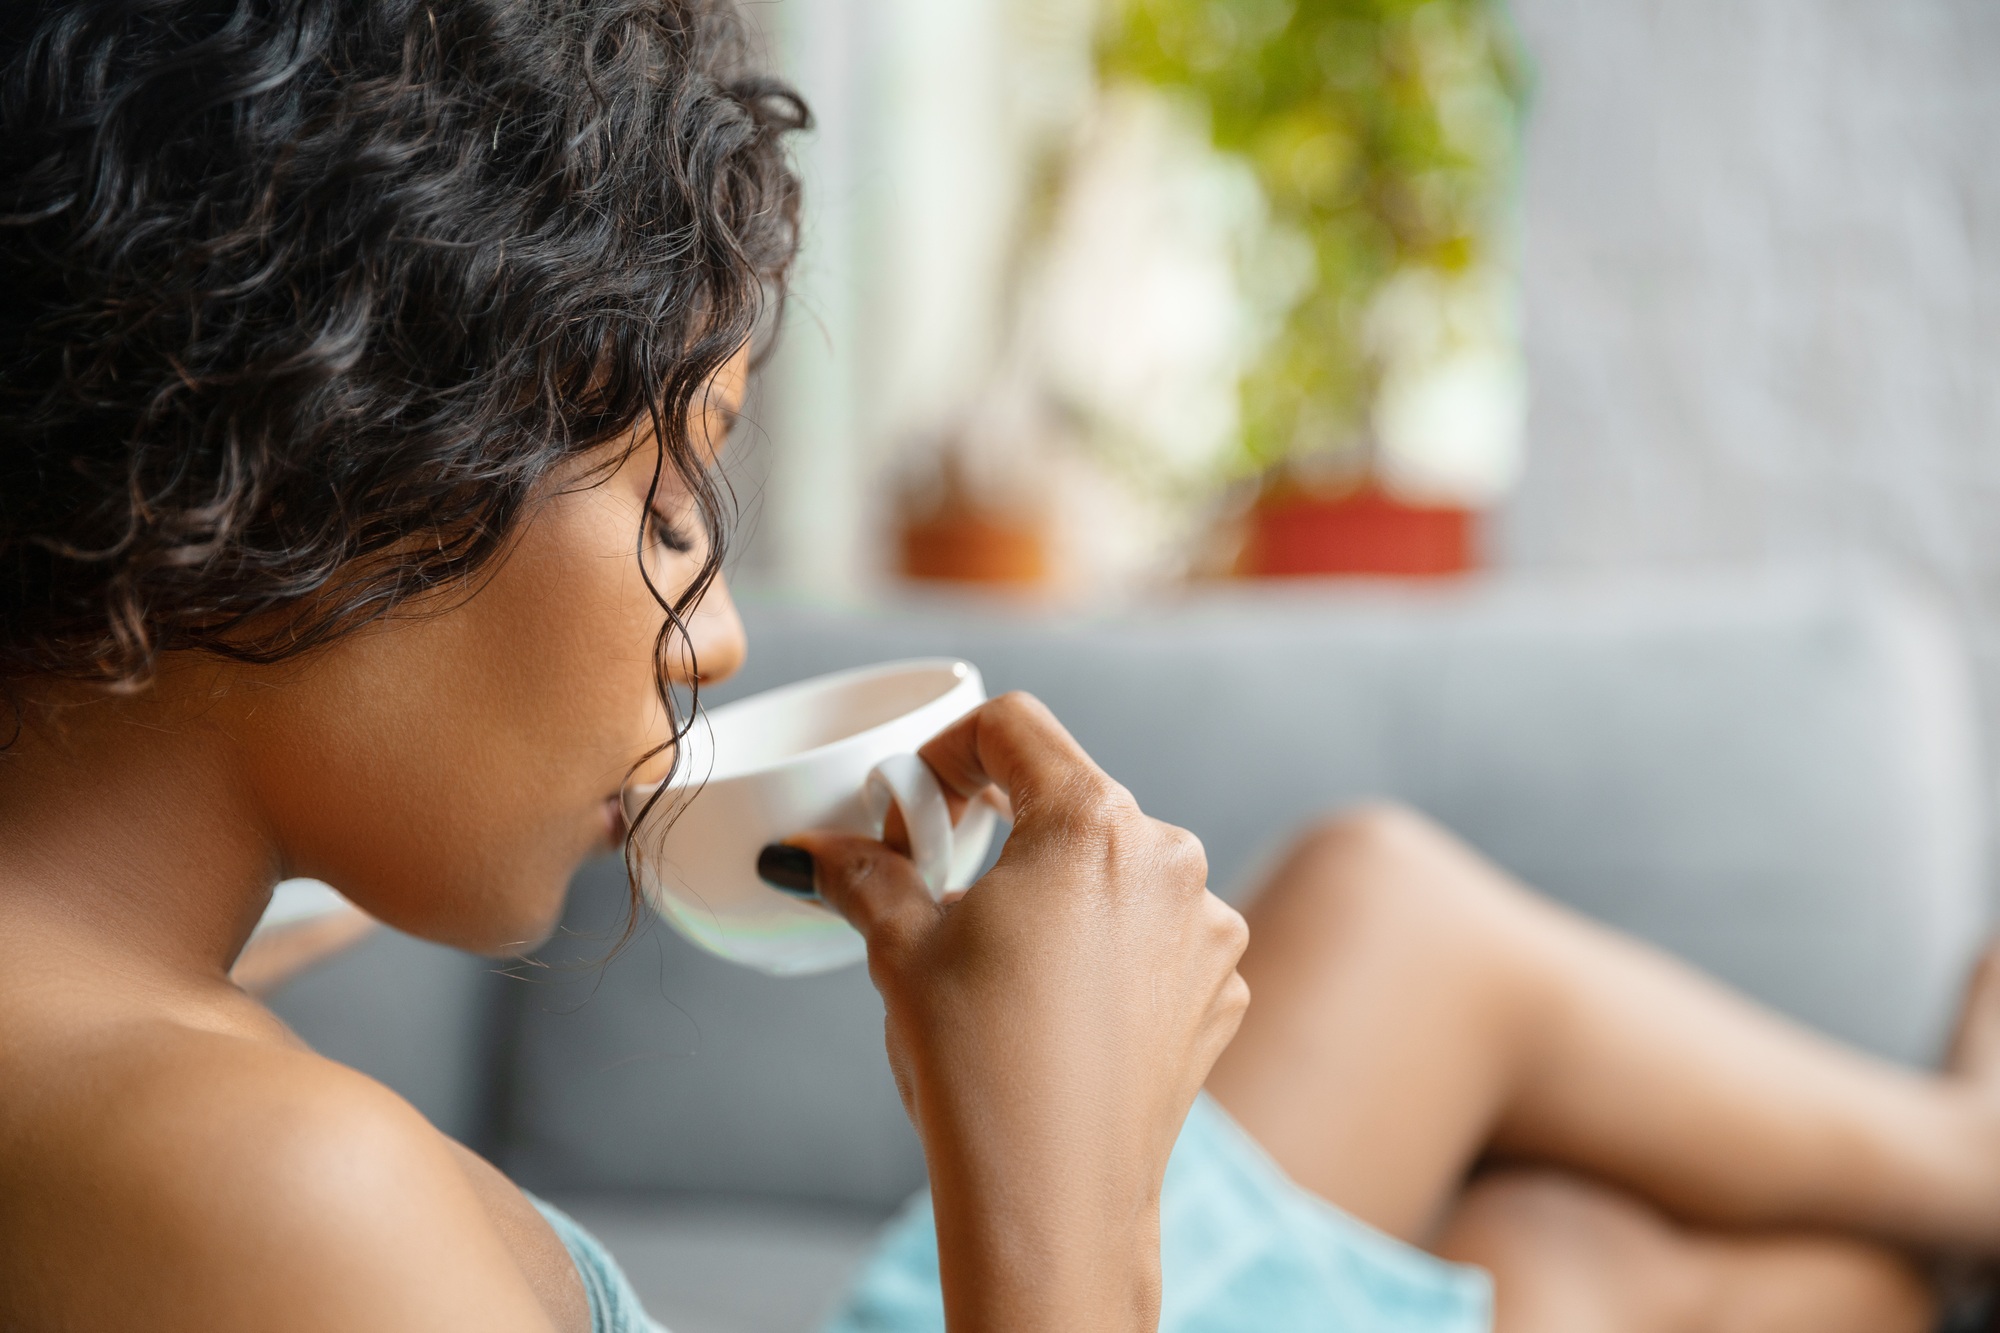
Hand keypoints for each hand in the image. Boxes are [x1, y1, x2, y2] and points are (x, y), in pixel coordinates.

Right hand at [787, 693, 1249, 1332]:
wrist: (1052, 1198)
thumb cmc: (978, 1062)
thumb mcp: (899, 947)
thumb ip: (861, 871)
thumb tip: (808, 849)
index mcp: (1094, 820)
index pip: (1013, 726)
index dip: (946, 753)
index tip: (912, 810)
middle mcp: (1172, 858)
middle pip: (1069, 798)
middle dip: (998, 830)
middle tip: (939, 887)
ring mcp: (1209, 929)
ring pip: (1116, 871)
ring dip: (1056, 893)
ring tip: (999, 965)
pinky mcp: (1221, 992)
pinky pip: (1156, 939)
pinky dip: (1105, 953)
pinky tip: (1056, 1011)